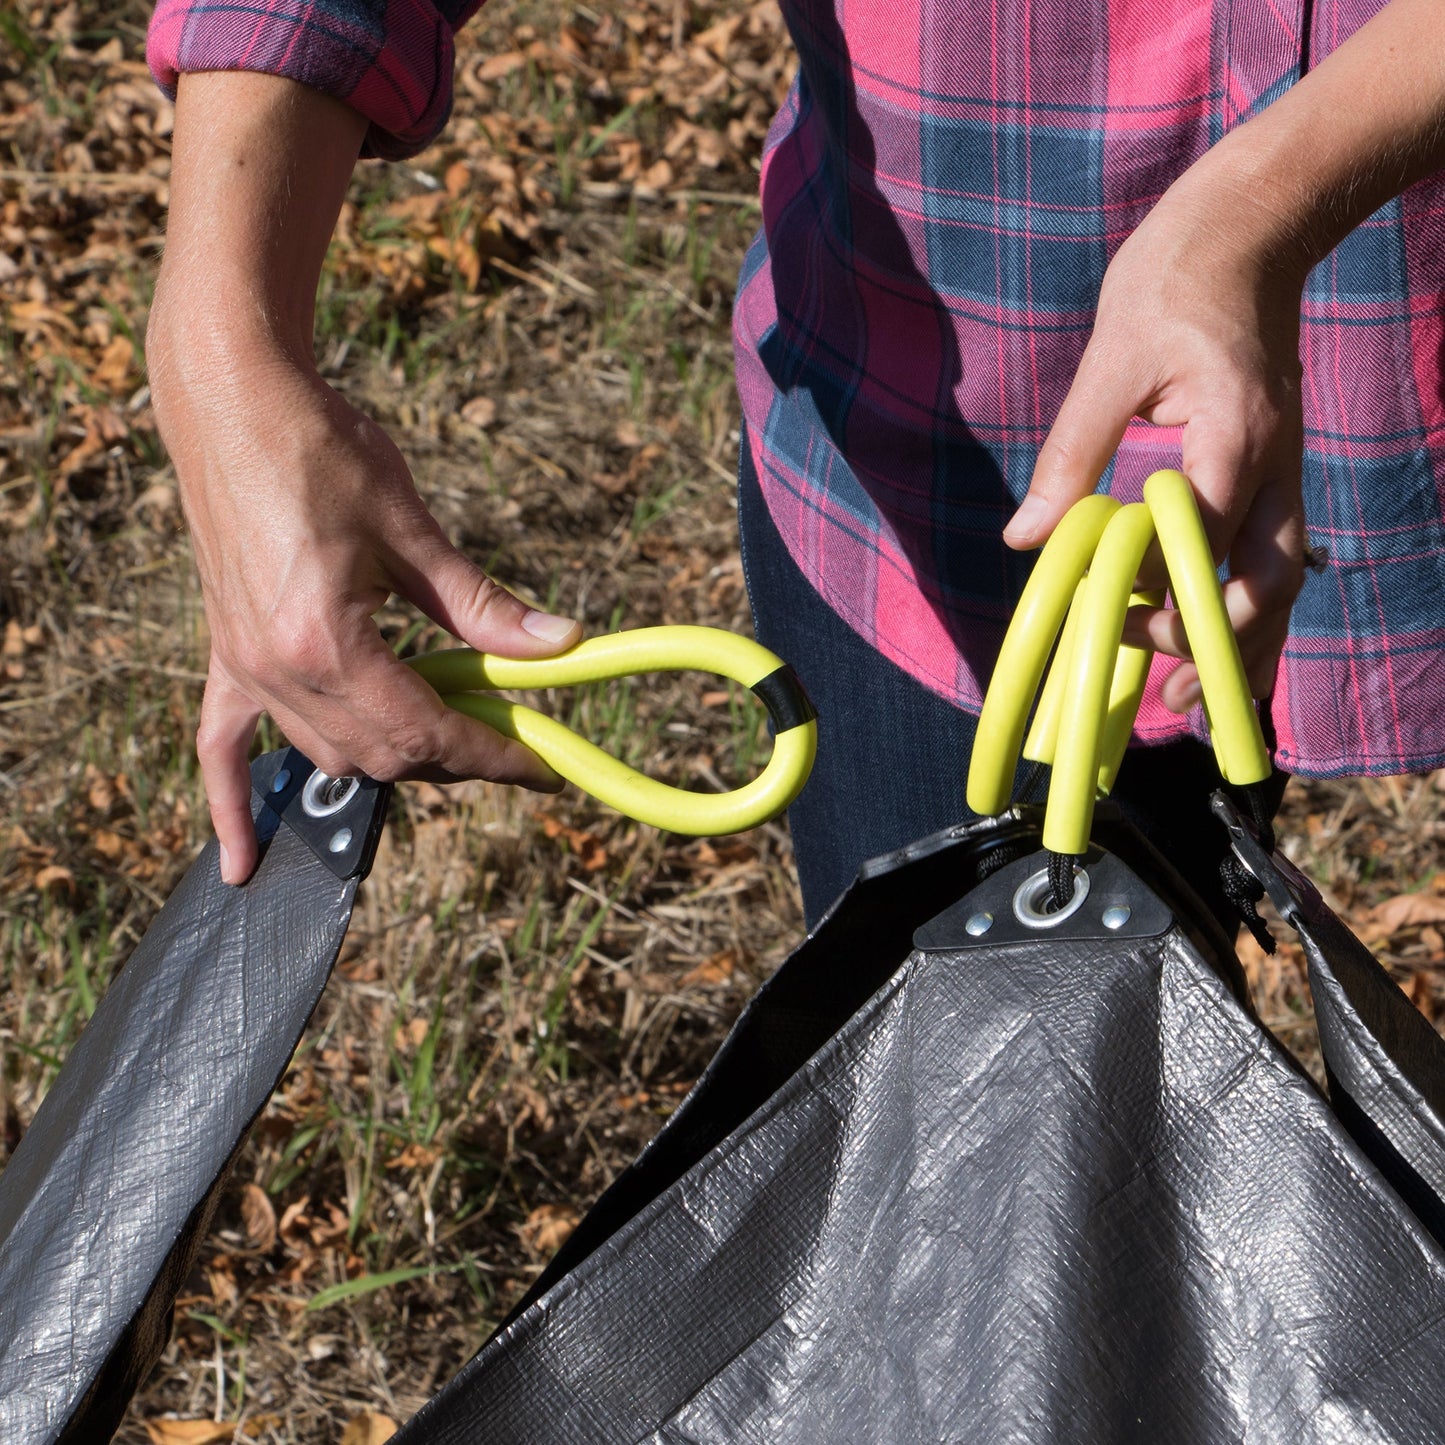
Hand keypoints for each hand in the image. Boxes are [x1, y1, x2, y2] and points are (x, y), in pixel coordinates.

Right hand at [150, 70, 581, 884]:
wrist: (232, 397)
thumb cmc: (321, 447)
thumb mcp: (411, 528)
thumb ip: (482, 604)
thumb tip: (560, 643)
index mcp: (329, 642)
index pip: (428, 732)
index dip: (494, 755)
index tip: (543, 765)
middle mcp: (278, 669)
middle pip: (384, 754)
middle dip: (454, 757)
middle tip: (510, 737)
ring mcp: (244, 666)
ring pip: (330, 755)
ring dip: (393, 757)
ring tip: (449, 732)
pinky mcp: (226, 654)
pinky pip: (222, 746)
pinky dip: (236, 803)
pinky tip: (243, 863)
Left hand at [1004, 162, 1308, 712]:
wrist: (1249, 229)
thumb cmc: (1172, 283)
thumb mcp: (1107, 365)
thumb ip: (1070, 457)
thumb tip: (1025, 540)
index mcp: (1231, 432)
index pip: (1203, 538)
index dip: (1162, 593)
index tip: (1113, 622)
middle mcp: (1274, 462)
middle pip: (1267, 580)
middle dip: (1220, 644)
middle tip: (1169, 695)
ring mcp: (1284, 469)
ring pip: (1283, 578)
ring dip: (1246, 644)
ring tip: (1200, 702)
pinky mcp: (1276, 471)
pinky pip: (1275, 556)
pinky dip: (1253, 611)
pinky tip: (1227, 650)